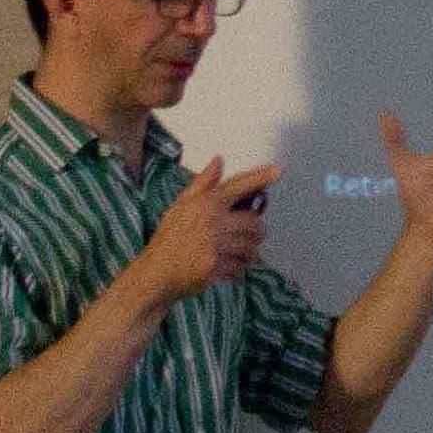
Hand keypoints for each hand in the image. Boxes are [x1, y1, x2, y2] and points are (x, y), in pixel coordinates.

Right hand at [140, 157, 276, 305]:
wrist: (155, 272)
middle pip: (254, 223)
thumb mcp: (181, 206)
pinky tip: (225, 267)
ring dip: (247, 253)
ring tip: (234, 253)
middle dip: (256, 232)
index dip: (259, 178)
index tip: (277, 171)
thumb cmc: (169, 238)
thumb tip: (219, 160)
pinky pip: (240, 267)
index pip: (238, 186)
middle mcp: (212, 221)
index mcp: (206, 203)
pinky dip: (237, 269)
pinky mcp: (214, 267)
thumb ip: (203, 183)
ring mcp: (213, 245)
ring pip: (250, 247)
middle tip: (248, 236)